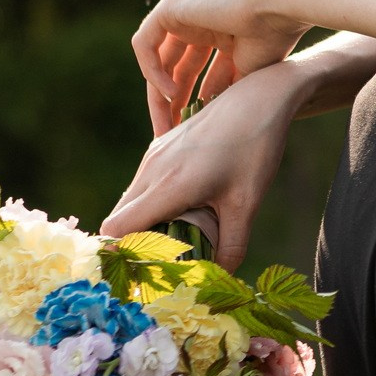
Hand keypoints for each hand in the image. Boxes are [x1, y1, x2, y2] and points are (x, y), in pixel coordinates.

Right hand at [99, 61, 303, 269]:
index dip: (121, 254)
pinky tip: (186, 210)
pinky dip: (153, 203)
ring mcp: (153, 156)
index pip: (117, 229)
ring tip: (179, 239)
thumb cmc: (255, 149)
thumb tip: (222, 276)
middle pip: (120, 218)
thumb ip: (232, 245)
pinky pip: (144, 184)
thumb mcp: (247, 204)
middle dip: (136, 243)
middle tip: (165, 263)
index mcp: (168, 186)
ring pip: (132, 200)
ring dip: (146, 223)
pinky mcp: (161, 147)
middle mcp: (152, 170)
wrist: (258, 98)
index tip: (141, 272)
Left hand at [130, 0, 310, 133]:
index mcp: (218, 36)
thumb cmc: (272, 42)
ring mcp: (181, 13)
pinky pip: (145, 44)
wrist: (274, 10)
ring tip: (167, 124)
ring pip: (157, 62)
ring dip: (160, 96)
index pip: (193, 74)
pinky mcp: (168, 7)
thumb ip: (224, 95)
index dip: (190, 105)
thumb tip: (211, 126)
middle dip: (172, 105)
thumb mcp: (246, 78)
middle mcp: (197, 25)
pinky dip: (152, 71)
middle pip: (174, 71)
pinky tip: (170, 92)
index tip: (187, 134)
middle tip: (170, 135)